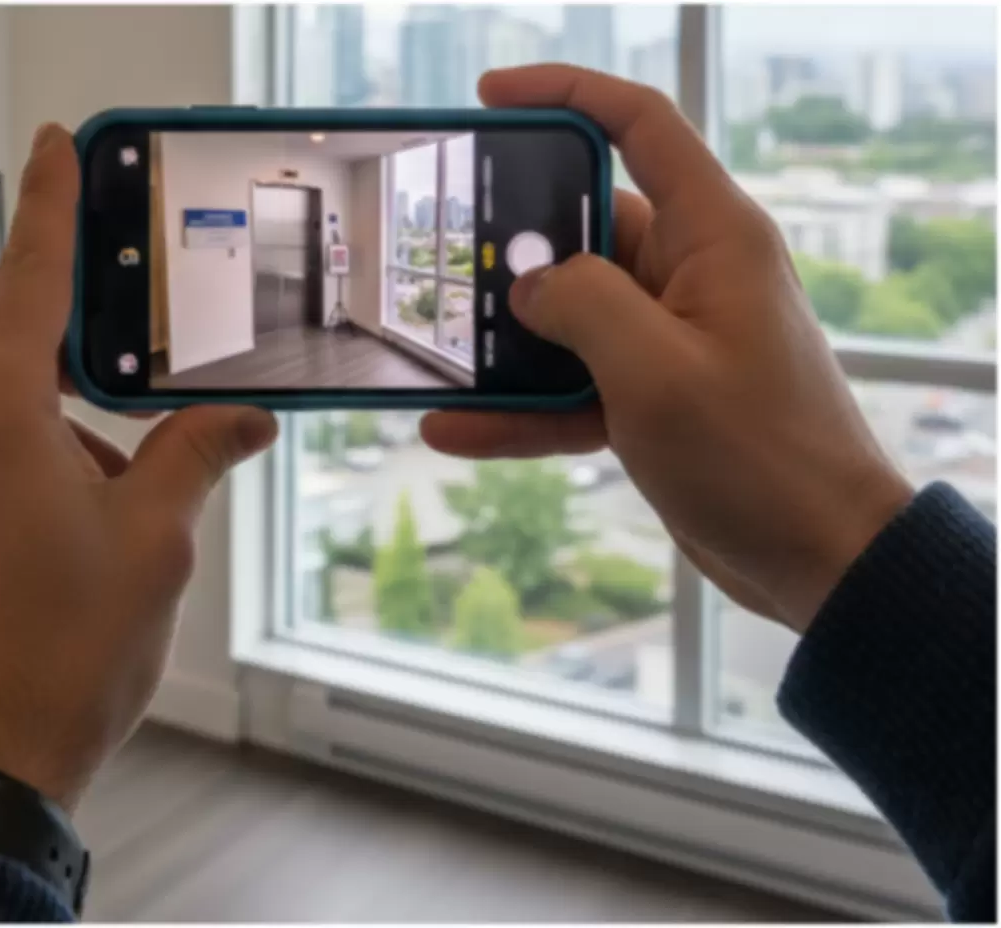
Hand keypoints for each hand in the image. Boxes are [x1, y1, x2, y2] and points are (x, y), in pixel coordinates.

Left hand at [0, 125, 276, 810]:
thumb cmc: (54, 662)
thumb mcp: (154, 545)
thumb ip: (192, 457)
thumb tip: (236, 423)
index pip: (30, 275)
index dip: (54, 204)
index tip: (57, 147)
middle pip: (8, 340)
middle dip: (77, 345)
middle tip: (138, 357)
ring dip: (57, 422)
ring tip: (122, 497)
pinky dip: (20, 460)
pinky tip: (70, 524)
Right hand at [421, 65, 912, 632]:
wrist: (818, 558)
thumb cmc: (761, 458)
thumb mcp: (656, 371)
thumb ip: (581, 306)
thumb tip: (527, 287)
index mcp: (713, 237)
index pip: (637, 127)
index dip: (563, 95)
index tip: (490, 99)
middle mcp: (691, 274)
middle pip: (582, 228)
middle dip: (510, 248)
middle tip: (438, 259)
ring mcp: (669, 337)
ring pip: (567, 316)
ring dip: (505, 343)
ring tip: (434, 357)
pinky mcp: (653, 396)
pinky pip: (571, 385)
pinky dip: (520, 407)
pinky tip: (455, 428)